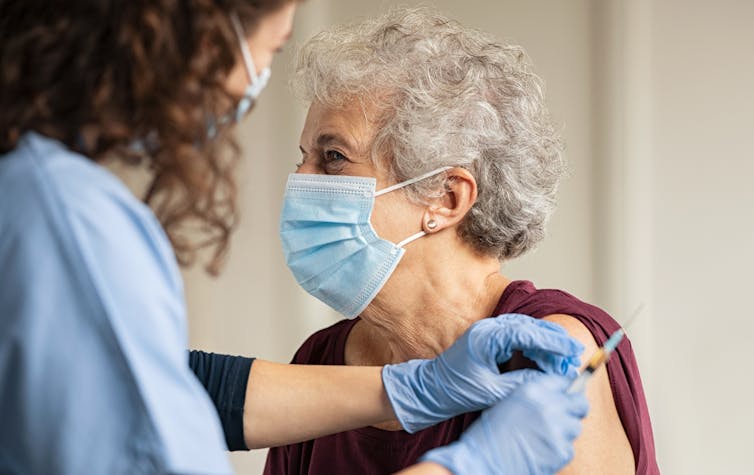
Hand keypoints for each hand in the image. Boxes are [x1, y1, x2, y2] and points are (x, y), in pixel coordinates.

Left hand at [382, 313, 582, 432]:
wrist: (431, 389)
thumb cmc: (455, 390)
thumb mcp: (492, 391)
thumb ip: (521, 384)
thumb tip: (550, 380)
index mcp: (486, 337)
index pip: (527, 333)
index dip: (553, 341)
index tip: (572, 350)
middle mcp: (488, 328)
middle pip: (529, 326)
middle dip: (554, 341)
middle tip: (574, 355)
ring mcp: (488, 331)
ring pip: (525, 330)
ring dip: (545, 343)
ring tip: (564, 359)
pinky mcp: (489, 339)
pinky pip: (518, 336)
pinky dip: (534, 346)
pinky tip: (545, 359)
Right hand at [420, 374, 588, 474]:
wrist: (483, 460)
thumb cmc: (490, 434)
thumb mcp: (509, 402)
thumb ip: (534, 396)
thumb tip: (557, 396)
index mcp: (533, 391)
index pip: (564, 381)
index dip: (567, 389)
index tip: (568, 394)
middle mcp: (549, 406)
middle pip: (580, 402)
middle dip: (575, 408)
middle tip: (565, 415)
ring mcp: (558, 429)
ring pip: (575, 426)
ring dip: (565, 430)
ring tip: (545, 436)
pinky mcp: (562, 451)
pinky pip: (569, 447)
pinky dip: (558, 449)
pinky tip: (541, 449)